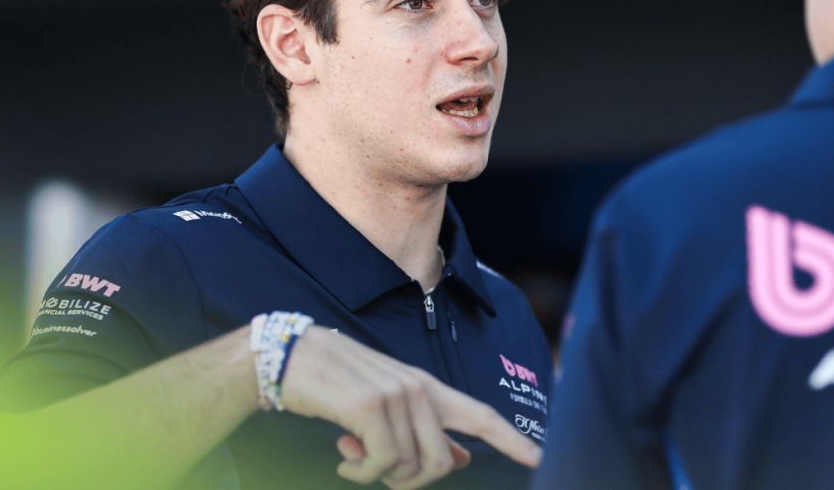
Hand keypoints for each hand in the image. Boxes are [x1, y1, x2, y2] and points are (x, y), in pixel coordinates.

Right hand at [280, 328, 541, 488]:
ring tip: (353, 454)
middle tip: (378, 471)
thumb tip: (460, 460)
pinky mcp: (371, 408)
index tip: (540, 459)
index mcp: (428, 388)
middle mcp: (420, 389)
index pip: (480, 415)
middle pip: (441, 463)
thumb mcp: (388, 405)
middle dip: (411, 481)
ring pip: (410, 467)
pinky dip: (359, 474)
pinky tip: (343, 456)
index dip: (512, 439)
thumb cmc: (338, 385)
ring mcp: (397, 396)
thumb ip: (425, 429)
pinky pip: (380, 465)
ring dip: (378, 476)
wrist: (293, 356)